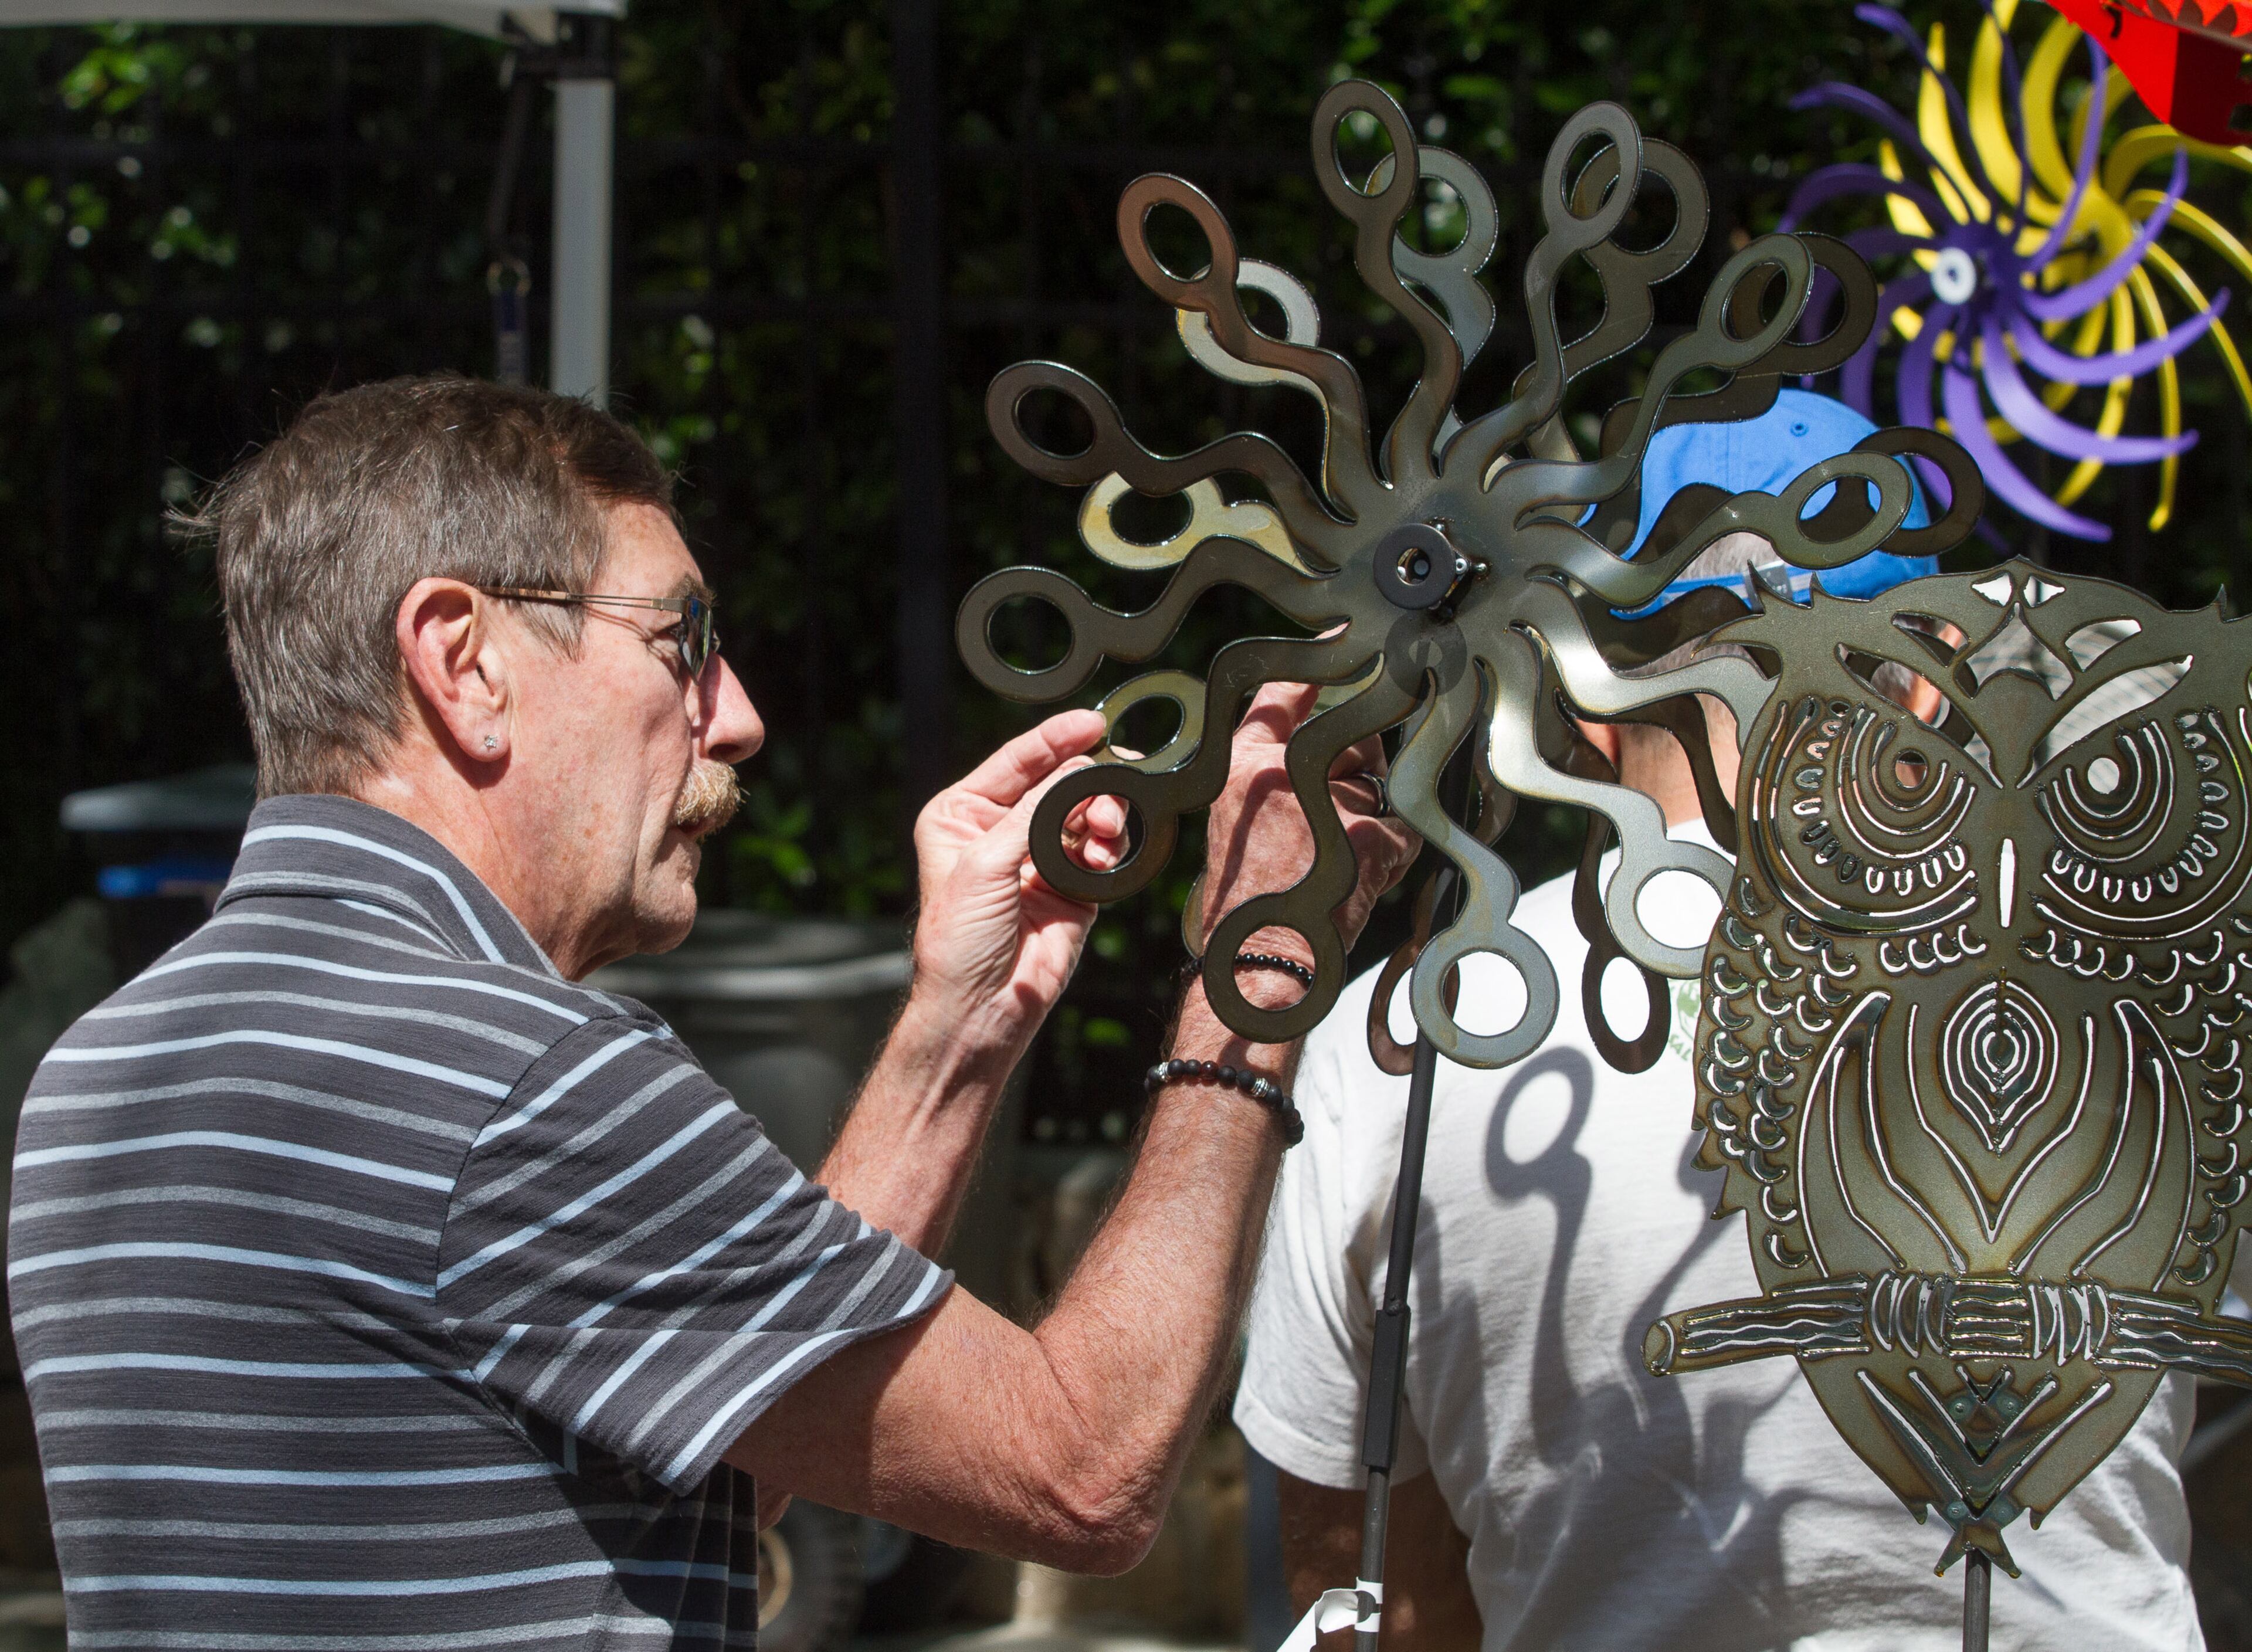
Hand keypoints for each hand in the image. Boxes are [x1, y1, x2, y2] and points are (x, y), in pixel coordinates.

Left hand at [906, 709, 1128, 1056]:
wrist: (981, 1009)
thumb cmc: (959, 941)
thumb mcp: (985, 864)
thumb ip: (1034, 813)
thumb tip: (1079, 769)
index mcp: (963, 813)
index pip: (1017, 761)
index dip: (1056, 738)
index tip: (1094, 723)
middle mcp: (1002, 829)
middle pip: (1060, 781)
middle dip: (1089, 781)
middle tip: (1115, 785)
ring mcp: (1040, 857)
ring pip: (1087, 811)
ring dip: (1104, 813)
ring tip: (1106, 829)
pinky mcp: (1073, 887)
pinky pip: (1103, 850)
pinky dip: (1110, 848)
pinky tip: (1105, 857)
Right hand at [1199, 681, 1420, 984]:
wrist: (1255, 957)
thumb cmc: (1247, 898)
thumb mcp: (1239, 821)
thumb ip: (1273, 778)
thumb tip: (1336, 754)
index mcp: (1243, 766)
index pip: (1284, 693)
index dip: (1319, 663)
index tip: (1344, 636)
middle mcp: (1281, 771)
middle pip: (1352, 737)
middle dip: (1360, 767)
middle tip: (1334, 821)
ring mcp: (1326, 800)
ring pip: (1379, 786)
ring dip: (1374, 818)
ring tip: (1337, 862)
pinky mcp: (1366, 834)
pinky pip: (1402, 830)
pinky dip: (1392, 856)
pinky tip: (1359, 881)